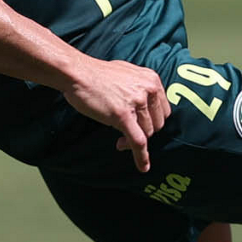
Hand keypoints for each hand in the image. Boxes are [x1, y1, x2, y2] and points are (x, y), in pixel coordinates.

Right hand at [62, 58, 169, 172]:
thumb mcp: (128, 74)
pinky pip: (138, 141)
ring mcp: (136, 102)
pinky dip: (141, 157)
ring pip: (146, 133)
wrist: (77, 73)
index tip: (140, 126)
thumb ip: (141, 87)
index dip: (152, 122)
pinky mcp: (123, 115)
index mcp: (152, 79)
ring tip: (120, 140)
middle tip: (127, 134)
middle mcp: (148, 89)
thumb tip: (146, 105)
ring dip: (133, 141)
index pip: (163, 110)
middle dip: (144, 132)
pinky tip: (143, 167)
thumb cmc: (98, 74)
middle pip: (157, 123)